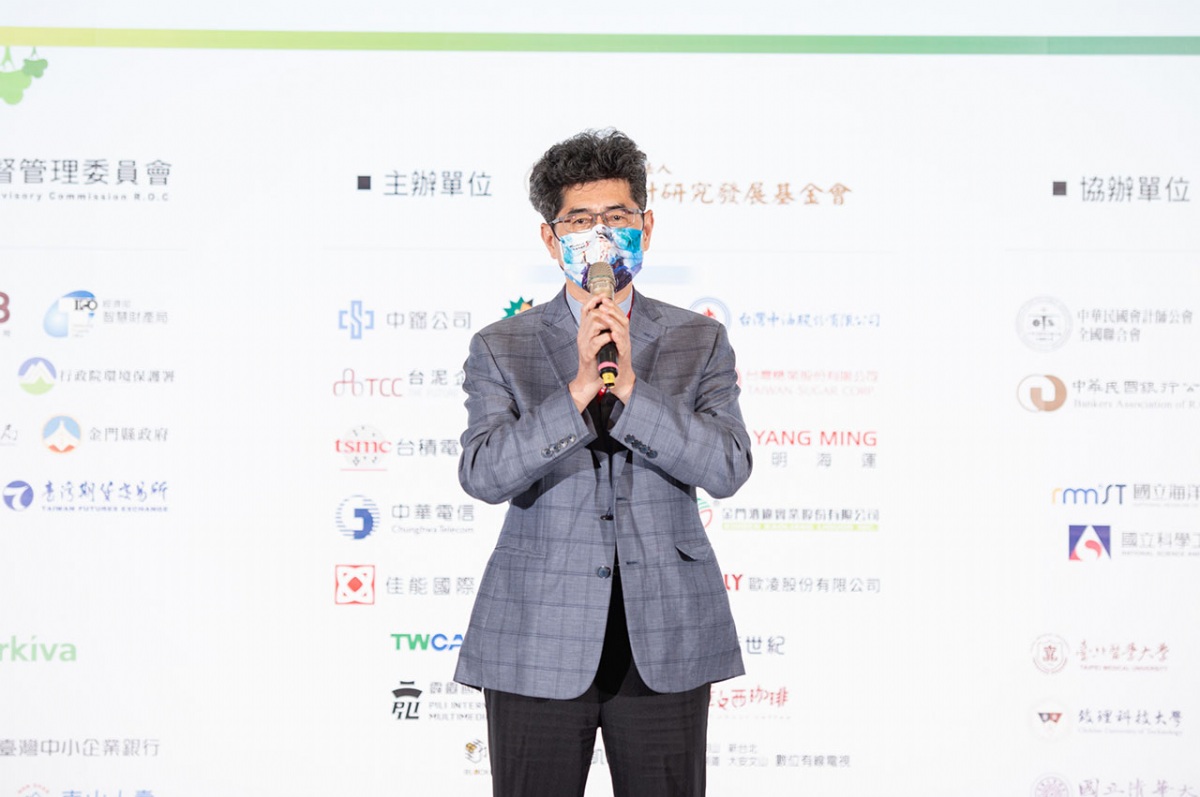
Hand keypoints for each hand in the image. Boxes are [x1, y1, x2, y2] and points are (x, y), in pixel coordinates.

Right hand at [568, 295, 635, 410]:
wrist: (590, 379)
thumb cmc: (596, 360)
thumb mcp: (596, 340)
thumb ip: (600, 329)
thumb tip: (608, 315)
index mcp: (584, 330)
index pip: (585, 309)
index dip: (593, 300)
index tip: (603, 296)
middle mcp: (582, 335)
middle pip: (592, 314)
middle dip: (605, 313)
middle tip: (613, 318)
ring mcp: (584, 344)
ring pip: (594, 324)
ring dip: (607, 324)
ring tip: (613, 329)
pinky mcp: (588, 353)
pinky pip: (597, 340)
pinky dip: (607, 338)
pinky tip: (612, 339)